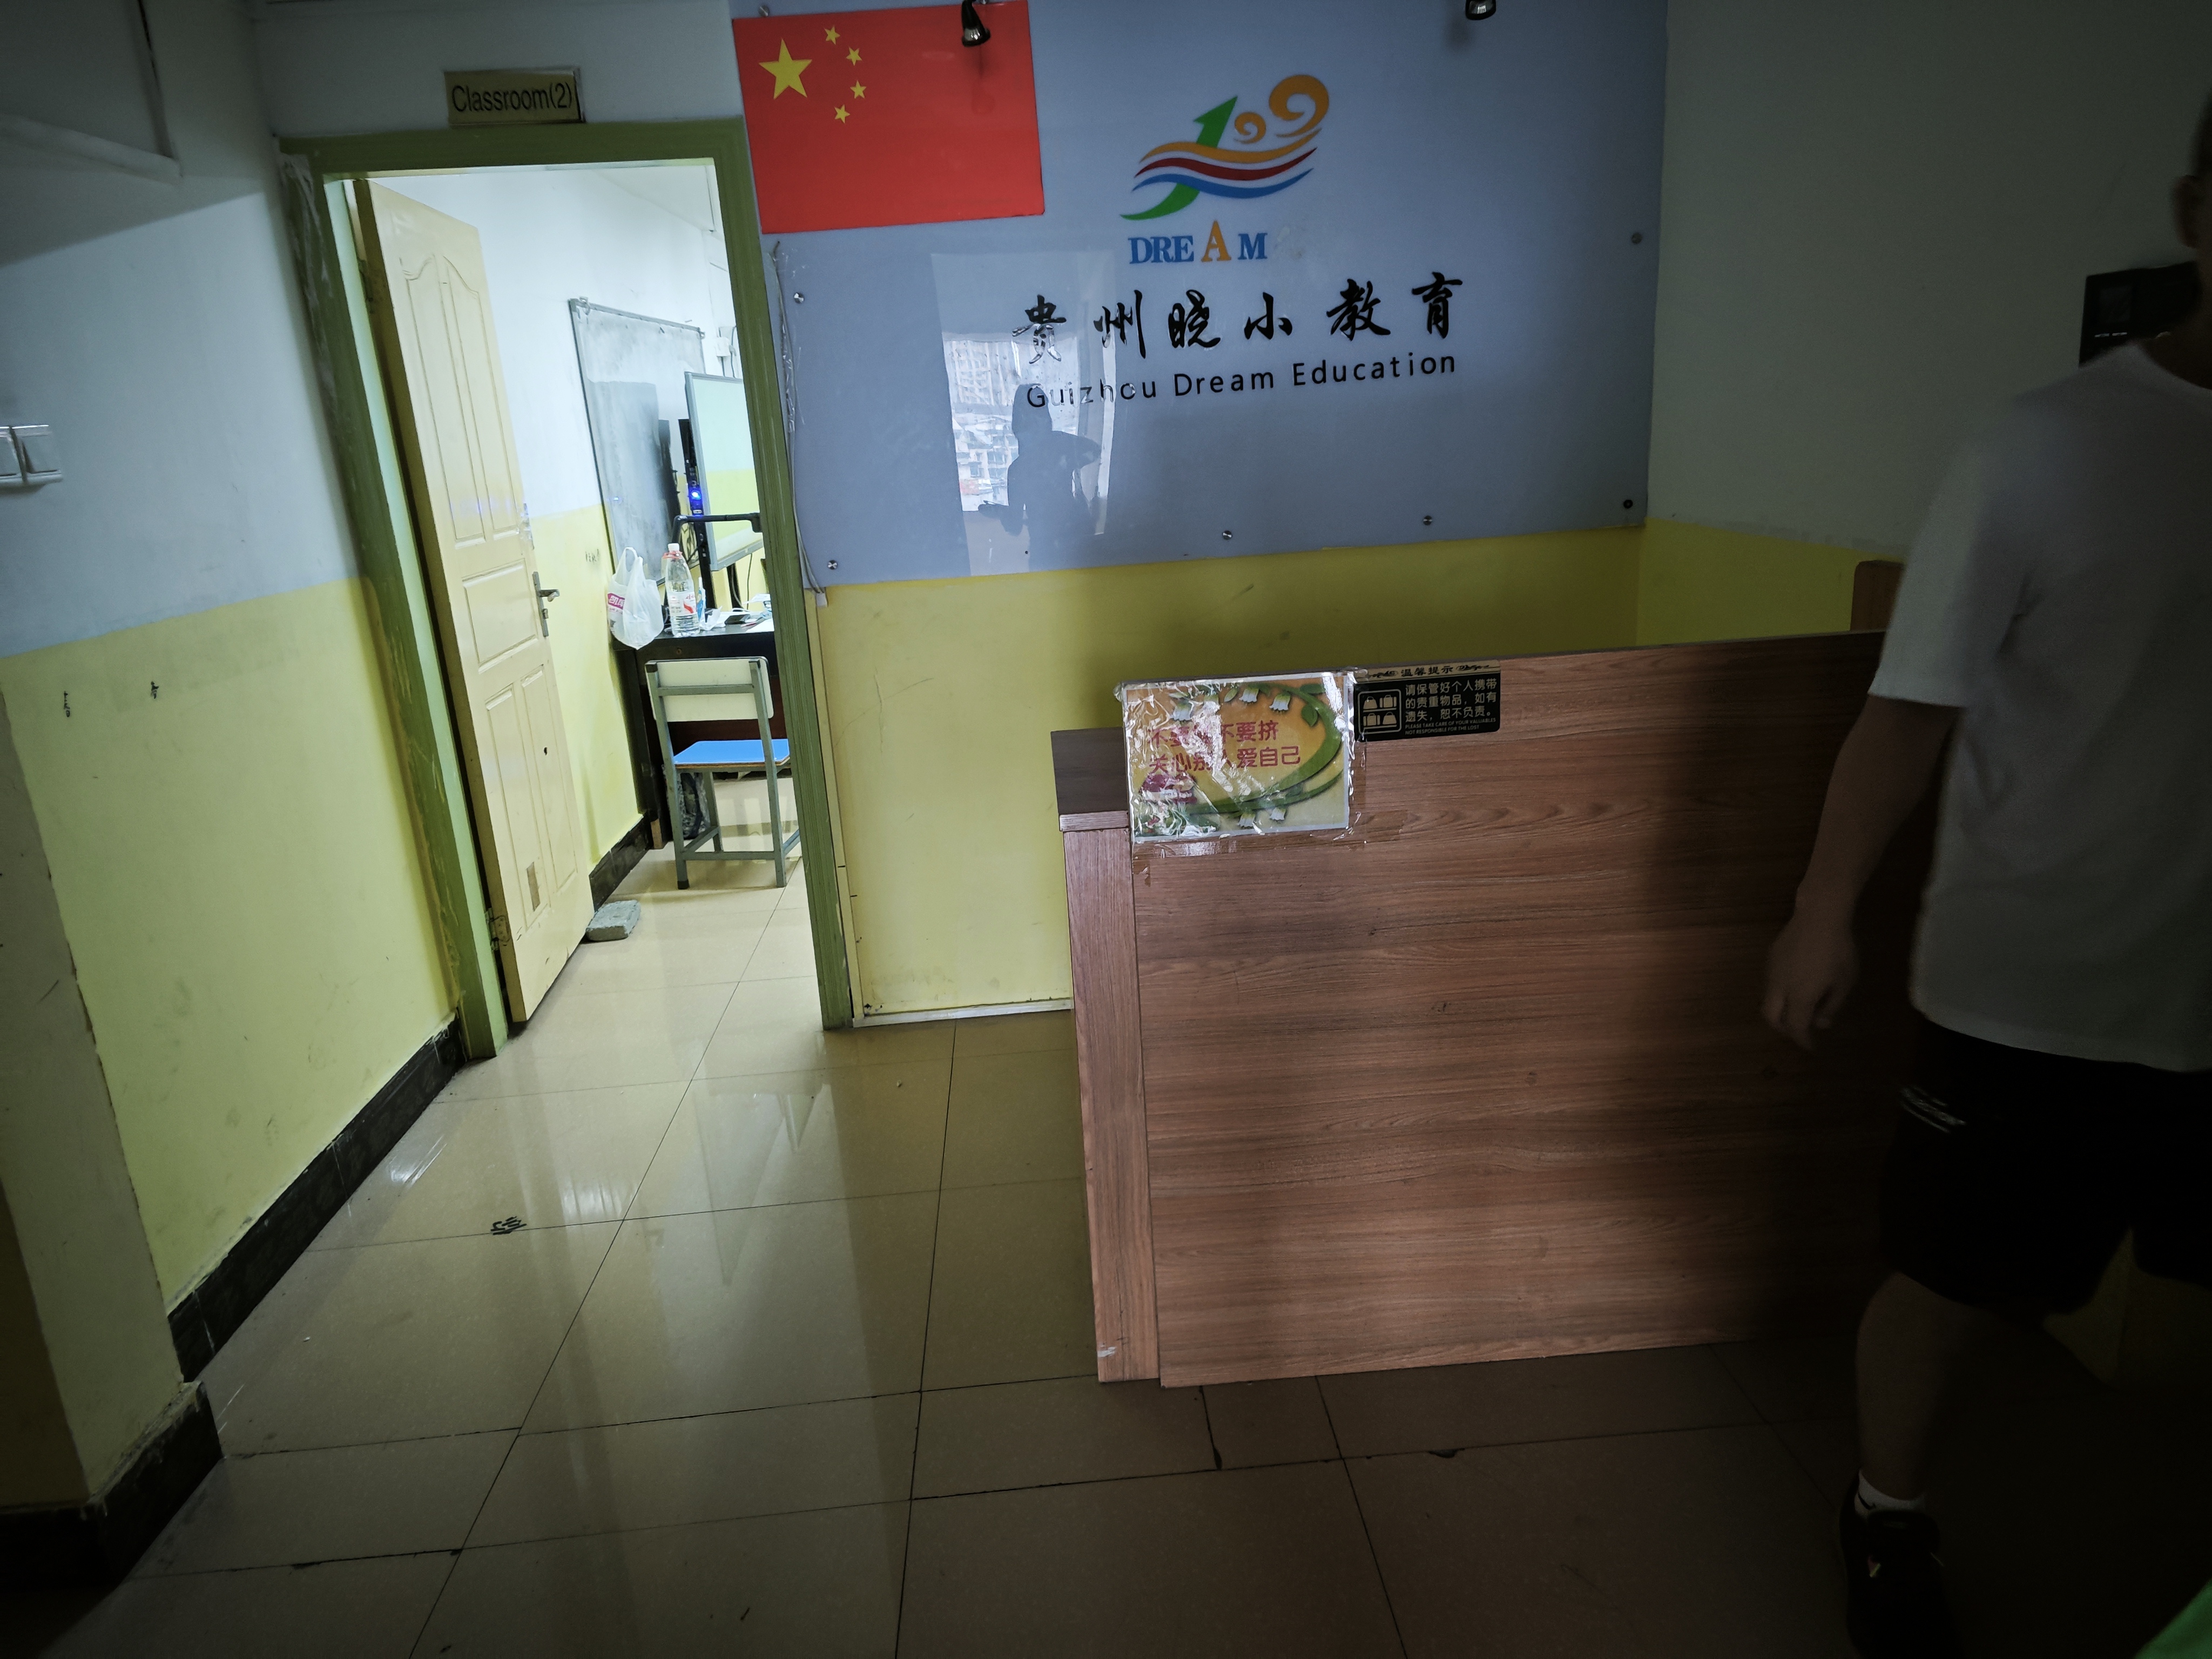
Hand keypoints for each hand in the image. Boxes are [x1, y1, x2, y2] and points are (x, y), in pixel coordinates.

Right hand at [1763, 906, 1858, 1050]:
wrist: (1819, 916)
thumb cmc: (1838, 950)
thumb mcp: (1844, 981)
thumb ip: (1831, 1005)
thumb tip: (1822, 1022)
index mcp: (1799, 996)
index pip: (1795, 1027)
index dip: (1802, 1040)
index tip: (1811, 1047)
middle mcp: (1779, 988)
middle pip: (1771, 1017)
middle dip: (1784, 1029)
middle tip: (1800, 1030)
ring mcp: (1771, 972)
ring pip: (1768, 1001)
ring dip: (1781, 1011)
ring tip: (1802, 1007)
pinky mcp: (1770, 959)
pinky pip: (1771, 985)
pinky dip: (1780, 995)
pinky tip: (1797, 985)